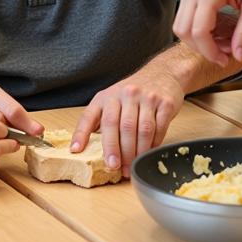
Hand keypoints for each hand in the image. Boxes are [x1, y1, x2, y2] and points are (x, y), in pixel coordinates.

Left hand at [71, 68, 185, 177]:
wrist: (163, 74)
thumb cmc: (133, 93)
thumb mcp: (111, 100)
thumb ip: (100, 120)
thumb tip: (85, 148)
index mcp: (107, 96)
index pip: (90, 116)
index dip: (81, 134)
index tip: (77, 150)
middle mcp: (126, 94)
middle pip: (119, 126)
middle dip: (117, 151)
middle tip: (115, 168)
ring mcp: (147, 97)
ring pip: (141, 130)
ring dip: (136, 152)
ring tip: (132, 166)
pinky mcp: (165, 103)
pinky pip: (159, 128)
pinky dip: (153, 144)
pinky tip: (148, 153)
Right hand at [173, 0, 241, 66]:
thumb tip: (237, 57)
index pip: (199, 31)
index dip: (210, 52)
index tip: (226, 61)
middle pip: (183, 31)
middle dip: (202, 48)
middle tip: (224, 55)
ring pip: (180, 25)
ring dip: (197, 40)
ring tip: (222, 43)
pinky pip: (184, 16)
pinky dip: (197, 29)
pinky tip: (217, 31)